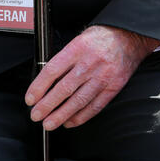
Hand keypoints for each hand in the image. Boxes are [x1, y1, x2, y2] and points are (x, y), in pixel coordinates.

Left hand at [25, 25, 159, 130]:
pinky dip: (81, 117)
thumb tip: (45, 80)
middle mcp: (89, 63)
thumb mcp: (78, 39)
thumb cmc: (100, 37)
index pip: (52, 70)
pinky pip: (95, 106)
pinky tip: (70, 121)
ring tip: (49, 123)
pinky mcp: (113, 87)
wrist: (128, 37)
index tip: (30, 98)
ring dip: (61, 115)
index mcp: (77, 48)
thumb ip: (64, 58)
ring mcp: (103, 76)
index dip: (39, 87)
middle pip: (64, 89)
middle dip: (47, 105)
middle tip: (36, 115)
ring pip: (78, 100)